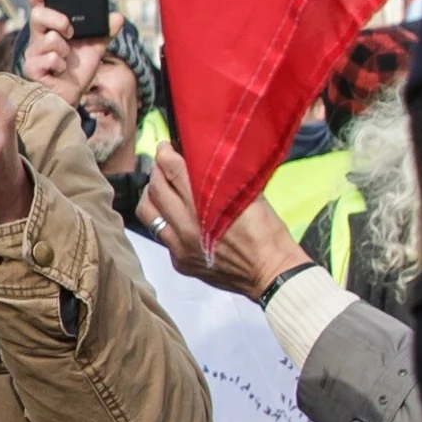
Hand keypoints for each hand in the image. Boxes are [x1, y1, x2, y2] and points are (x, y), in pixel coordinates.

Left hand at [138, 152, 313, 298]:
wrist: (272, 273)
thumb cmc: (268, 233)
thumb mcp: (250, 196)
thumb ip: (224, 179)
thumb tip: (205, 160)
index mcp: (206, 204)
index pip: (172, 171)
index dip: (165, 155)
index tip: (165, 148)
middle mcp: (187, 226)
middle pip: (156, 189)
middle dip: (157, 171)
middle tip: (163, 164)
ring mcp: (181, 246)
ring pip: (149, 213)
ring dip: (152, 196)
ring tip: (161, 189)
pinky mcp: (180, 261)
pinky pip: (161, 236)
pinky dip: (165, 222)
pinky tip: (176, 218)